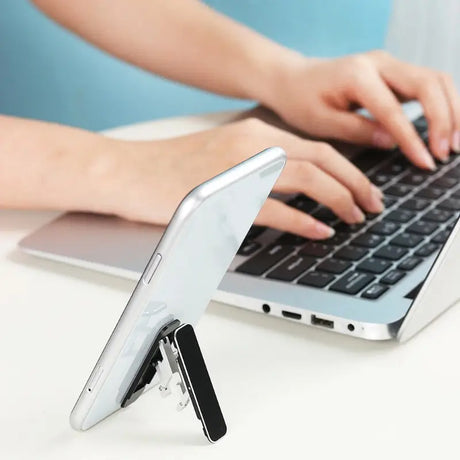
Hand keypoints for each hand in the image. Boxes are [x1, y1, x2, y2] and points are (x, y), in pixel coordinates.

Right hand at [109, 119, 383, 238]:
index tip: (362, 187)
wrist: (128, 171)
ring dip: (339, 199)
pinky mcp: (224, 197)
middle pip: (322, 159)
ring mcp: (239, 169)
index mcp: (255, 134)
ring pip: (307, 179)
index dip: (348, 168)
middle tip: (372, 204)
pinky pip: (277, 209)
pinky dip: (304, 221)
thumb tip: (293, 189)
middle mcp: (253, 145)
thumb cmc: (172, 169)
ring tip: (355, 217)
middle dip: (356, 183)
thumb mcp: (223, 157)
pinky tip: (319, 231)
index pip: (316, 147)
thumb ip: (259, 168)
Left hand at [263, 50, 459, 168]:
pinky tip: (446, 127)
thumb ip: (358, 130)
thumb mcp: (321, 122)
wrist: (293, 79)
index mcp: (357, 75)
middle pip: (429, 83)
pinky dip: (443, 103)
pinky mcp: (393, 71)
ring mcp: (389, 63)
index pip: (394, 110)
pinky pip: (428, 83)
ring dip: (452, 109)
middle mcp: (379, 62)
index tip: (426, 161)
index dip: (413, 138)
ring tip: (455, 143)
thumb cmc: (301, 101)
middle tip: (447, 153)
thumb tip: (394, 143)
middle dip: (445, 119)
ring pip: (436, 79)